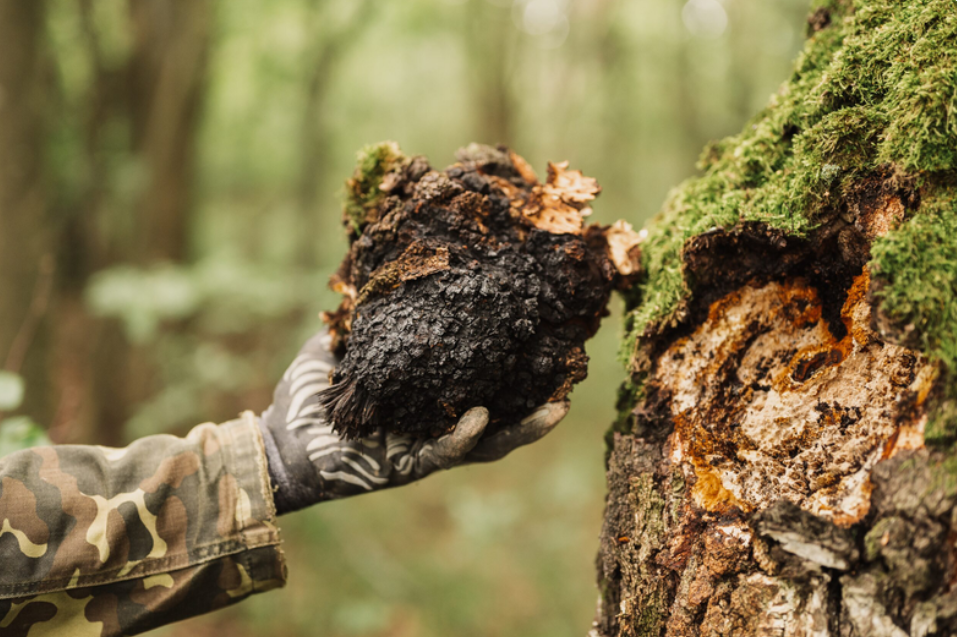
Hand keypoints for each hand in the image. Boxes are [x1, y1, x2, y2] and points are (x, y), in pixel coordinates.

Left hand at [259, 330, 569, 513]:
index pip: (484, 379)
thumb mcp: (348, 344)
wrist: (280, 440)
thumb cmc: (313, 393)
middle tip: (572, 377)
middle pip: (503, 414)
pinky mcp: (410, 467)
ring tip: (556, 406)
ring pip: (490, 442)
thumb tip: (387, 267)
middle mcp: (439, 422)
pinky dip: (465, 435)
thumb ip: (371, 314)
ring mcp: (428, 447)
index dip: (517, 364)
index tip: (547, 335)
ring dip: (525, 428)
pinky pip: (446, 452)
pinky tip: (481, 415)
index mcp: (432, 394)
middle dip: (540, 400)